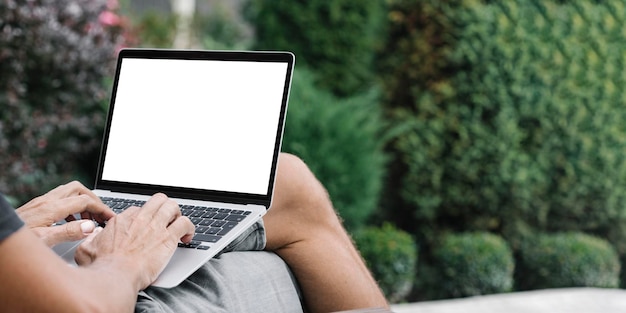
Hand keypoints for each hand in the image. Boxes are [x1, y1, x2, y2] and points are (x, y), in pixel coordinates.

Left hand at [16, 181, 114, 246]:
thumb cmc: (16, 241)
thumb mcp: (44, 240)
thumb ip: (69, 232)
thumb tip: (91, 227)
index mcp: (52, 208)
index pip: (85, 201)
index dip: (101, 208)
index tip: (111, 218)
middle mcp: (47, 201)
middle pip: (78, 188)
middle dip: (93, 199)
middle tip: (101, 214)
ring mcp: (41, 202)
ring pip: (69, 192)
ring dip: (82, 202)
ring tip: (89, 220)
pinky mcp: (37, 207)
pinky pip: (60, 200)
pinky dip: (71, 208)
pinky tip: (71, 222)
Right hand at [75, 193, 194, 289]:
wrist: (115, 277)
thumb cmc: (102, 268)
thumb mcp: (85, 250)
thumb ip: (90, 239)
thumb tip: (93, 236)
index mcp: (122, 220)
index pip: (139, 209)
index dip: (145, 218)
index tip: (147, 227)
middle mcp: (140, 219)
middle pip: (158, 200)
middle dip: (164, 208)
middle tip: (167, 220)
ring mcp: (155, 226)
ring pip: (173, 206)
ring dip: (178, 214)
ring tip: (179, 225)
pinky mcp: (168, 238)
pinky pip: (185, 223)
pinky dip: (190, 228)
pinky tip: (187, 237)